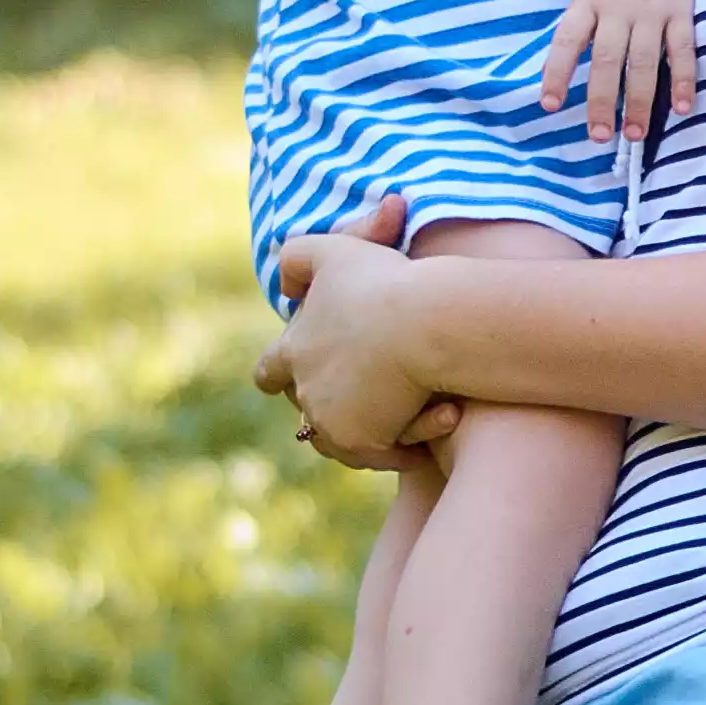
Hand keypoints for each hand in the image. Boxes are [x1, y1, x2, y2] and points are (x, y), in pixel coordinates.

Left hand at [257, 200, 438, 467]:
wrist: (423, 325)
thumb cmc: (384, 283)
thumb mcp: (333, 251)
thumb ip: (298, 258)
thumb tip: (285, 287)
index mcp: (292, 351)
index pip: (270, 372)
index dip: (281, 375)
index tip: (290, 379)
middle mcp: (304, 393)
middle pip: (308, 410)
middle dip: (332, 404)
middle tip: (366, 393)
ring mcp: (329, 423)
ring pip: (341, 438)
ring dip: (369, 427)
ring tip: (399, 415)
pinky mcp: (360, 444)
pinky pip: (381, 453)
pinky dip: (406, 442)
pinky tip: (434, 424)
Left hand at [539, 0, 705, 144]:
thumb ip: (584, 18)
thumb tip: (569, 62)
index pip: (567, 40)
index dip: (557, 73)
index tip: (550, 105)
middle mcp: (619, 5)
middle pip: (607, 59)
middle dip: (603, 101)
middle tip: (600, 136)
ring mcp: (652, 7)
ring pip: (644, 62)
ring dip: (641, 101)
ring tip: (636, 135)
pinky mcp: (683, 8)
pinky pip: (683, 49)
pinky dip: (684, 79)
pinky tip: (682, 108)